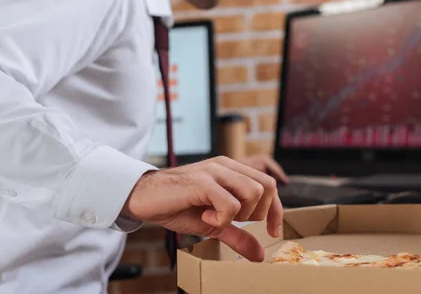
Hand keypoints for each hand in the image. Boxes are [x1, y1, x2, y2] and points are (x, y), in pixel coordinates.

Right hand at [122, 156, 282, 261]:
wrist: (144, 198)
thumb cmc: (177, 206)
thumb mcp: (213, 225)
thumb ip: (237, 235)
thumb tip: (259, 254)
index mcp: (231, 171)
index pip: (269, 185)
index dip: (276, 210)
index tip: (272, 231)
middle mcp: (226, 166)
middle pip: (267, 187)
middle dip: (258, 213)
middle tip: (233, 221)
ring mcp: (214, 171)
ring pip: (253, 192)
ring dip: (240, 213)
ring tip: (216, 217)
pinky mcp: (202, 181)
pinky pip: (230, 203)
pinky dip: (221, 217)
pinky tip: (205, 216)